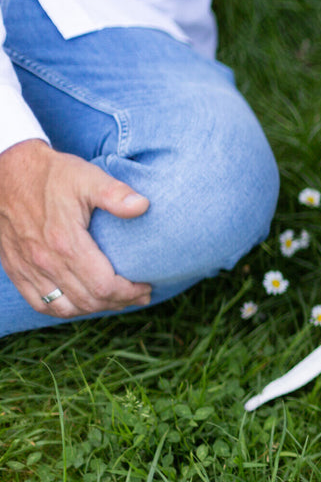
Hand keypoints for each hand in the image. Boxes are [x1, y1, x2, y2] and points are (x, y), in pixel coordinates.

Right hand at [0, 140, 151, 317]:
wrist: (7, 171)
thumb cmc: (51, 174)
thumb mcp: (87, 177)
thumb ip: (115, 193)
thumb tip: (143, 206)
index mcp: (65, 243)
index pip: (104, 286)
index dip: (129, 292)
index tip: (146, 286)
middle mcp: (45, 261)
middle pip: (88, 300)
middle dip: (119, 302)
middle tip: (140, 296)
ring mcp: (28, 268)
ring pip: (65, 308)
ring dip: (94, 309)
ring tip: (115, 301)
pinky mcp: (16, 268)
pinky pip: (40, 303)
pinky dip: (64, 309)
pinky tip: (81, 303)